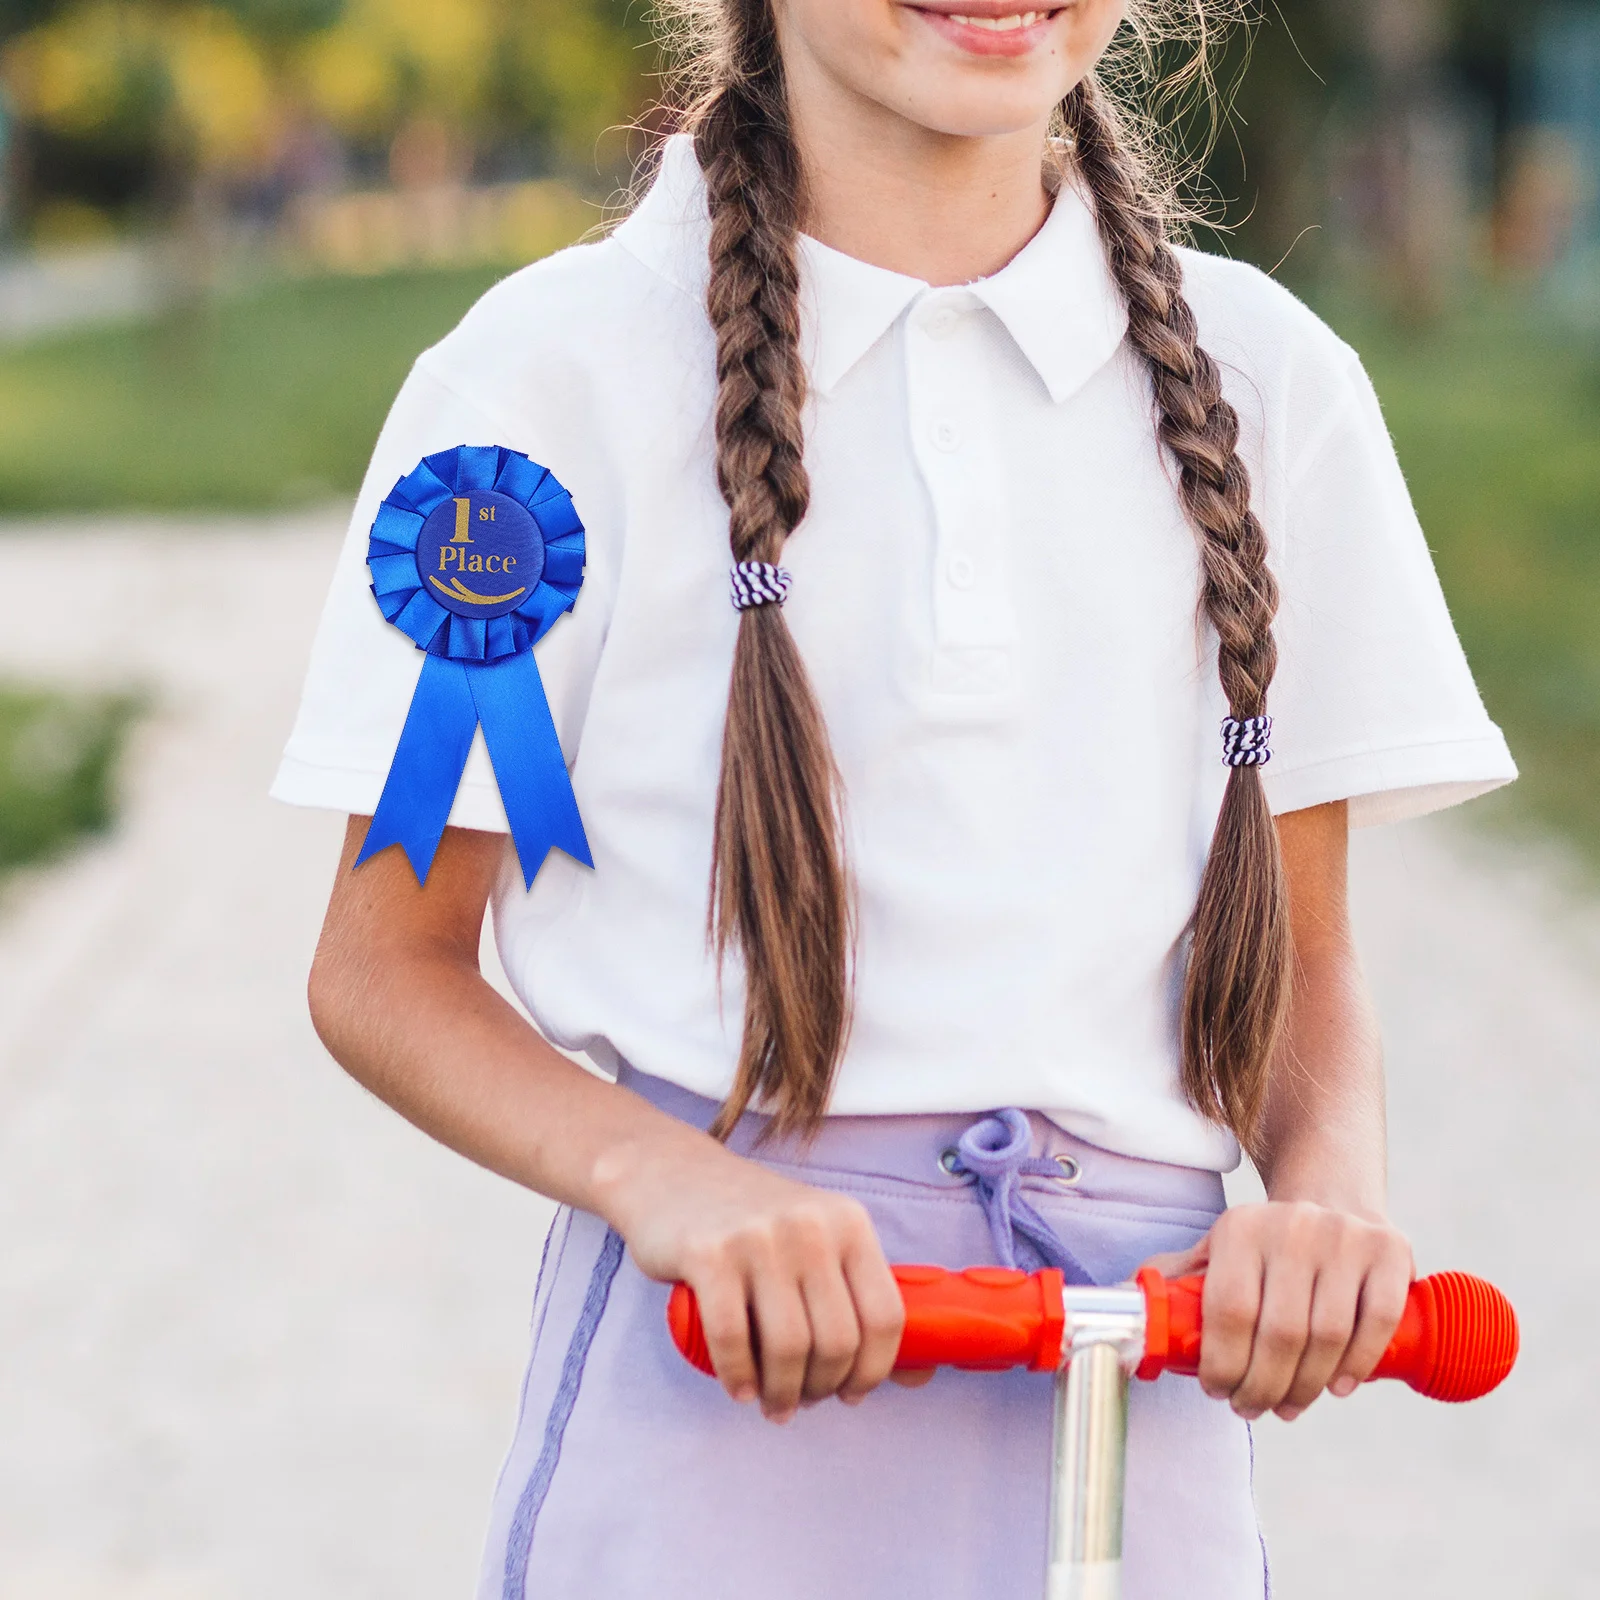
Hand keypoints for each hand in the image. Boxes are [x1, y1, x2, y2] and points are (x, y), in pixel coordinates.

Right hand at [600, 1130, 907, 1422]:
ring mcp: (758, 1238)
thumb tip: (922, 1373)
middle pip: (837, 1341)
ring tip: (773, 1404)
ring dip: (783, 1394)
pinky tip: (740, 1389)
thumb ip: (860, 1294)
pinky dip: (739, 1378)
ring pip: (789, 1348)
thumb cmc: (753, 1220)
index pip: (885, 1316)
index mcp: (849, 1222)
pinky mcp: (708, 1254)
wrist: (672, 1173)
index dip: (874, 1370)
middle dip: (822, 1388)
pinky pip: (732, 1339)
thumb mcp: (817, 1239)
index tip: (852, 1394)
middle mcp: (810, 1225)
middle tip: (801, 1401)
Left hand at [1141, 1201, 1413, 1420]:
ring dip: (1307, 1386)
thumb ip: (1175, 1279)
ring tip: (1289, 1405)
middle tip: (1254, 1408)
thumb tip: (1116, 1304)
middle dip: (1263, 1387)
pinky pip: (1378, 1323)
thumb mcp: (1216, 1250)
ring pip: (1329, 1336)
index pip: (1229, 1313)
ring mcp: (1344, 1238)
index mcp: (1240, 1228)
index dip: (1223, 1365)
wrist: (1332, 1199)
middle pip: (1280, 1334)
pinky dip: (1358, 1365)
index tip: (1219, 1392)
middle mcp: (1292, 1227)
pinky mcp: (1389, 1251)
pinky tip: (1337, 1387)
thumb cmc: (1264, 1244)